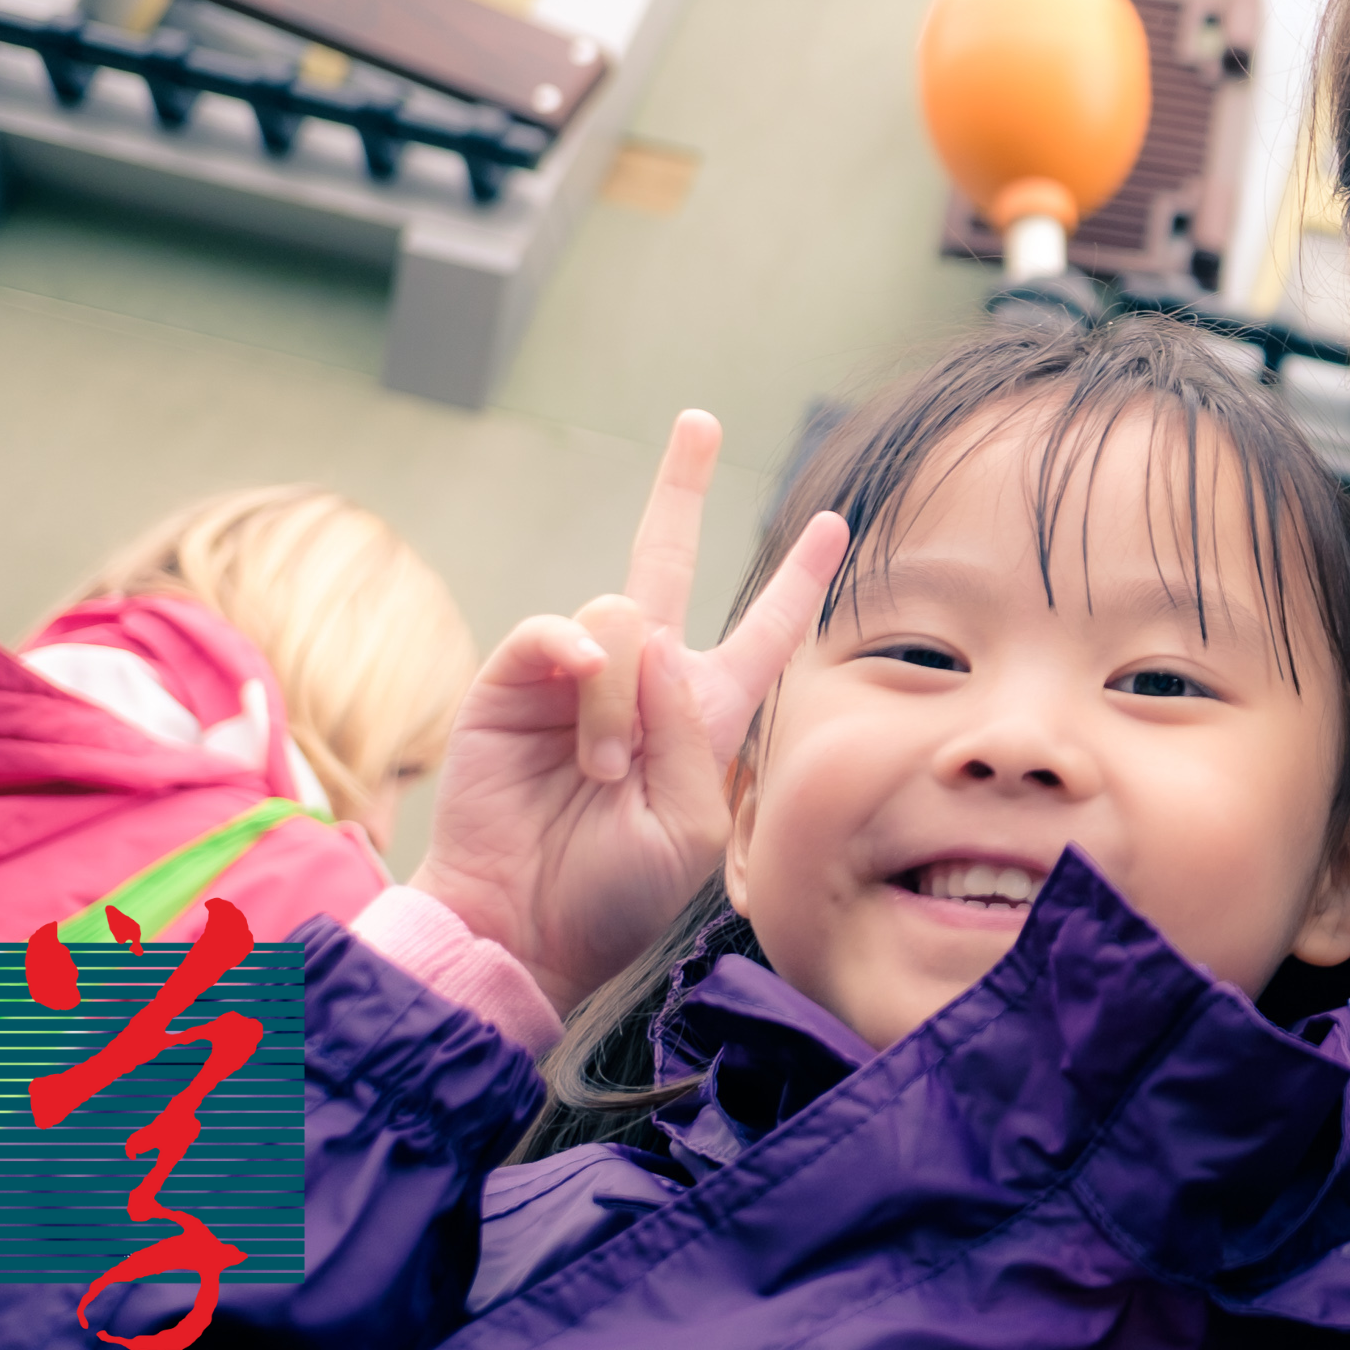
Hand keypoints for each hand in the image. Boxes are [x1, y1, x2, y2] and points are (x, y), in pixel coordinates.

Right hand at [413, 412, 847, 1013]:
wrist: (523, 928)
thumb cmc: (614, 895)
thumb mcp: (692, 827)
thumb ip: (694, 736)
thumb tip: (656, 644)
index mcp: (705, 716)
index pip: (763, 632)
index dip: (799, 580)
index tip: (834, 522)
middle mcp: (642, 680)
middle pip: (667, 561)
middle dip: (681, 488)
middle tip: (698, 421)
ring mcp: (575, 675)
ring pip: (622, 614)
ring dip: (620, 701)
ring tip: (603, 774)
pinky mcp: (514, 681)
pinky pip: (555, 627)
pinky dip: (575, 658)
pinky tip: (580, 694)